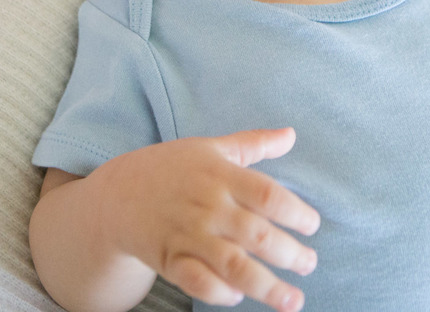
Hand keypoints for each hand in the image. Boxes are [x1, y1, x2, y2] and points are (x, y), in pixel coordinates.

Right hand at [97, 127, 319, 311]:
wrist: (117, 194)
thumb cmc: (172, 168)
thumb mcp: (212, 148)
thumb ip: (254, 143)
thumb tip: (291, 134)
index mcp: (221, 175)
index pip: (267, 194)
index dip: (295, 212)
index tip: (312, 226)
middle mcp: (207, 206)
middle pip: (256, 234)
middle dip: (290, 254)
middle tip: (309, 264)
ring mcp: (187, 235)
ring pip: (232, 264)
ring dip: (266, 286)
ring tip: (292, 300)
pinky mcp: (169, 259)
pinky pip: (198, 281)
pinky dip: (220, 292)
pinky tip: (238, 296)